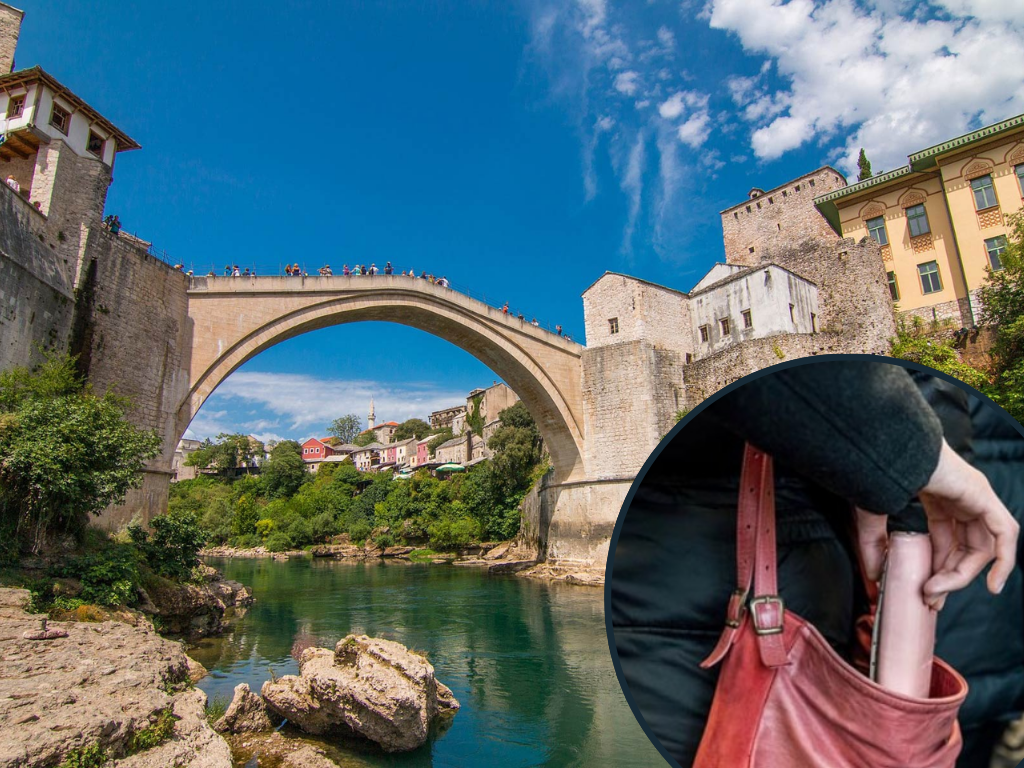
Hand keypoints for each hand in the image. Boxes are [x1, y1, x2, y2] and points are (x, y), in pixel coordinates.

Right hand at [856, 440, 1018, 610]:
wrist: (882, 447)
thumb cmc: (874, 470)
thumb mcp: (872, 515)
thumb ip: (874, 545)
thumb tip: (875, 576)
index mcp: (938, 496)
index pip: (948, 540)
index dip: (939, 569)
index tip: (925, 592)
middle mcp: (961, 496)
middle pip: (966, 547)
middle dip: (950, 577)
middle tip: (930, 597)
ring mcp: (974, 495)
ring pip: (984, 545)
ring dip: (963, 574)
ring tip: (938, 590)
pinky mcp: (982, 496)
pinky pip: (1004, 534)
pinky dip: (1004, 561)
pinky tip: (993, 584)